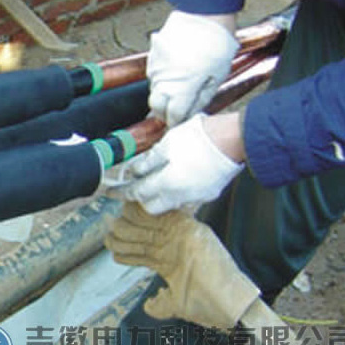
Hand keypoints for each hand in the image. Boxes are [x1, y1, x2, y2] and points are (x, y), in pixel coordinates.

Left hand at [105, 202, 259, 329]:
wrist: (231, 302)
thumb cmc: (207, 305)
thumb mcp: (175, 306)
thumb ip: (160, 304)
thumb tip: (149, 305)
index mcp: (165, 261)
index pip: (136, 249)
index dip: (119, 246)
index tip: (109, 243)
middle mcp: (170, 246)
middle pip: (138, 232)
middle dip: (120, 230)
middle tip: (109, 227)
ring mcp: (180, 236)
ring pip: (148, 222)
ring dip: (129, 220)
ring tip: (116, 220)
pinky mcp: (190, 229)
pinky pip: (166, 215)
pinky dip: (147, 212)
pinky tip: (131, 211)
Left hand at [111, 113, 243, 213]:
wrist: (233, 139)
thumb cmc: (200, 137)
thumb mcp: (166, 144)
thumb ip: (148, 161)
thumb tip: (135, 171)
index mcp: (167, 184)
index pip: (137, 193)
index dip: (122, 192)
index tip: (111, 193)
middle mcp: (181, 196)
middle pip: (152, 207)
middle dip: (142, 198)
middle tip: (137, 184)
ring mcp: (197, 198)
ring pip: (170, 204)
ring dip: (161, 194)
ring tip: (159, 177)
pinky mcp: (209, 195)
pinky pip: (187, 199)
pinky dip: (178, 192)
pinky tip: (179, 177)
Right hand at [147, 11, 238, 126]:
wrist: (205, 15)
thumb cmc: (216, 45)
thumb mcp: (217, 77)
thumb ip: (202, 99)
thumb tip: (191, 112)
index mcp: (182, 89)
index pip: (173, 115)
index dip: (176, 122)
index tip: (179, 124)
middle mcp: (164, 81)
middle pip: (156, 106)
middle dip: (164, 112)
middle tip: (174, 112)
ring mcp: (156, 68)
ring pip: (154, 90)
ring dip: (163, 95)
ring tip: (176, 91)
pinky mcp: (153, 56)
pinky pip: (153, 74)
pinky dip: (161, 79)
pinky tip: (173, 74)